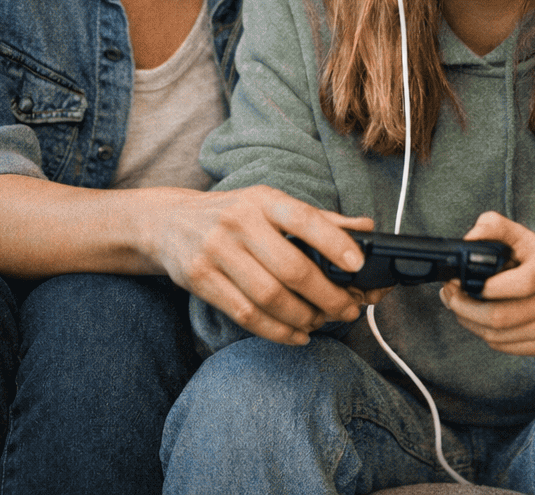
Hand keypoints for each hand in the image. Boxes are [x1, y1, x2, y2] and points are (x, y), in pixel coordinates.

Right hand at [147, 185, 381, 345]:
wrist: (168, 222)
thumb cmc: (233, 214)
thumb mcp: (271, 205)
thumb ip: (318, 219)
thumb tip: (367, 228)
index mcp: (264, 199)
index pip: (304, 219)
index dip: (334, 243)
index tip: (358, 265)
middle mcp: (239, 222)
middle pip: (291, 268)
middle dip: (327, 296)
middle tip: (349, 309)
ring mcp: (216, 251)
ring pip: (269, 297)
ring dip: (304, 317)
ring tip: (323, 322)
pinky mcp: (200, 279)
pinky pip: (246, 314)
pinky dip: (277, 331)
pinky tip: (297, 334)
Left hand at [439, 210, 534, 356]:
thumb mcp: (522, 236)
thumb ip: (493, 226)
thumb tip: (468, 240)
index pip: (520, 284)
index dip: (486, 287)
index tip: (461, 280)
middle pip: (499, 317)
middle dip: (463, 307)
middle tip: (449, 294)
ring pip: (495, 336)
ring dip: (468, 321)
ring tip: (458, 304)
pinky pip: (502, 346)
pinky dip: (483, 333)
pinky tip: (477, 318)